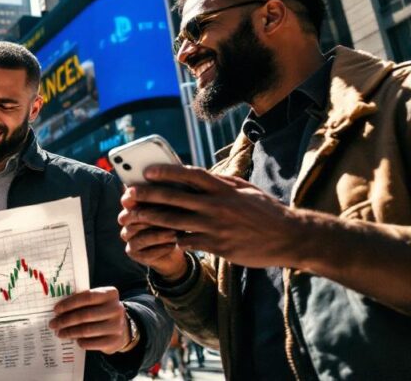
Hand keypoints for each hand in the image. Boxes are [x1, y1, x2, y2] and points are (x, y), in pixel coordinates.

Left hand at [49, 287, 129, 352]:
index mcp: (110, 294)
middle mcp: (116, 309)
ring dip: (70, 332)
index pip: (87, 296)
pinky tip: (74, 340)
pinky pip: (92, 343)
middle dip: (65, 320)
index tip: (56, 309)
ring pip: (87, 330)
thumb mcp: (97, 301)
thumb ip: (82, 301)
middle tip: (53, 324)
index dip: (69, 303)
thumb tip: (58, 309)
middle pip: (85, 315)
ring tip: (59, 333)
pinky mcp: (115, 341)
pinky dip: (80, 341)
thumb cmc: (102, 311)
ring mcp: (117, 326)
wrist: (123, 327)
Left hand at [118, 164, 300, 268]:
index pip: (189, 175)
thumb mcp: (246, 189)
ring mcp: (215, 227)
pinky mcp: (217, 246)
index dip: (166, 172)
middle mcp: (216, 205)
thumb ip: (221, 182)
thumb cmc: (267, 211)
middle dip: (147, 196)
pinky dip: (172, 240)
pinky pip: (187, 242)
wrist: (289, 238)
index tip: (147, 171)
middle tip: (128, 195)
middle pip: (174, 198)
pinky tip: (158, 239)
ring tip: (132, 217)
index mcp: (223, 188)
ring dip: (150, 219)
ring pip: (174, 221)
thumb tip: (199, 174)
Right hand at [118, 183, 188, 279]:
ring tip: (175, 232)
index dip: (134, 197)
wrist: (179, 244)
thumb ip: (169, 191)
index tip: (148, 195)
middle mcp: (126, 220)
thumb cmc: (176, 217)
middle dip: (149, 216)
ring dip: (158, 234)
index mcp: (132, 204)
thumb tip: (174, 175)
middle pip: (129, 217)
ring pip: (138, 236)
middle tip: (167, 215)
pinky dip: (161, 248)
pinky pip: (145, 252)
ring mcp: (129, 237)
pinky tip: (174, 244)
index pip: (127, 199)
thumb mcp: (174, 202)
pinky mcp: (135, 253)